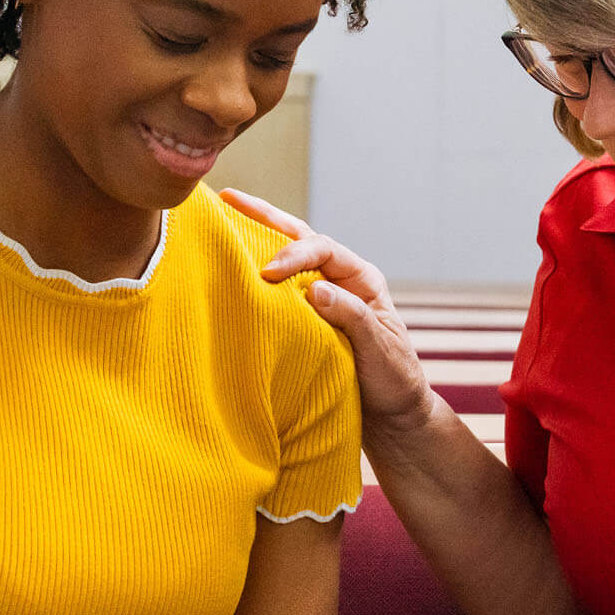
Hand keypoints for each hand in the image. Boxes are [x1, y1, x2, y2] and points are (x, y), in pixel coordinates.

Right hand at [218, 188, 435, 435]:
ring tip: (222, 214)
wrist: (392, 416)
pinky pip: (278, 289)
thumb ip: (351, 317)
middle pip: (300, 237)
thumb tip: (315, 290)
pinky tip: (231, 262)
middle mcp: (340, 279)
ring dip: (256, 236)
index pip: (323, 250)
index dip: (293, 255)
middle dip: (264, 217)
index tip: (268, 273)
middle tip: (227, 198)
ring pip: (287, 256)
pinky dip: (254, 272)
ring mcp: (321, 296)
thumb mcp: (379, 350)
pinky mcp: (305, 318)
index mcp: (362, 278)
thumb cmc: (393, 381)